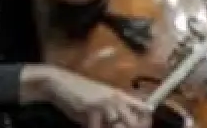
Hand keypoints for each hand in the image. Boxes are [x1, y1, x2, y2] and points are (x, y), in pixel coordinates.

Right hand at [25, 65, 150, 127]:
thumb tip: (119, 125)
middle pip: (134, 121)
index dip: (145, 121)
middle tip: (115, 127)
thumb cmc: (79, 93)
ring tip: (98, 124)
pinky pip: (97, 127)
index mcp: (120, 95)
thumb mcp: (100, 100)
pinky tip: (87, 126)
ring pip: (117, 125)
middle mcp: (116, 98)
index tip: (142, 127)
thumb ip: (110, 113)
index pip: (143, 108)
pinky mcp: (92, 108)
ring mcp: (105, 102)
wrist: (61, 83)